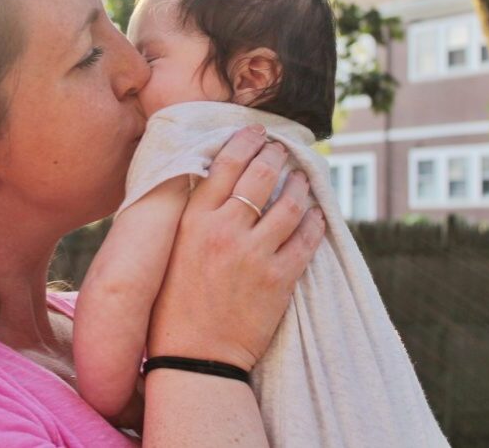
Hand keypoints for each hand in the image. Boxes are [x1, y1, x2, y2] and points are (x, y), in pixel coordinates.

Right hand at [147, 125, 324, 370]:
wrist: (195, 357)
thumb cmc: (174, 305)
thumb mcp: (171, 251)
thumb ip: (192, 216)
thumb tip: (212, 183)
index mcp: (193, 221)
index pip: (225, 165)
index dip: (244, 142)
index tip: (255, 132)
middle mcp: (223, 231)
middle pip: (260, 175)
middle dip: (276, 155)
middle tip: (282, 149)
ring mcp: (254, 255)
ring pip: (290, 203)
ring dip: (300, 184)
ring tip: (302, 178)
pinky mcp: (279, 279)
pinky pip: (306, 239)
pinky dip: (315, 221)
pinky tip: (317, 213)